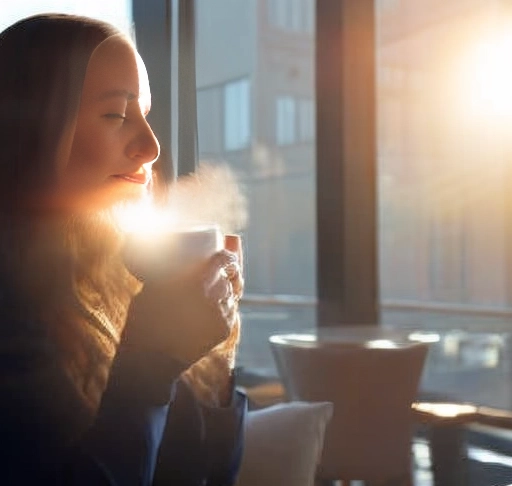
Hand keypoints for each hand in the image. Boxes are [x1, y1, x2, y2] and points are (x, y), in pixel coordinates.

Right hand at [123, 248, 241, 368]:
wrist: (152, 359)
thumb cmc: (146, 320)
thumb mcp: (152, 289)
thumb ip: (169, 275)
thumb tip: (177, 263)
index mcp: (197, 283)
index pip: (223, 261)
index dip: (229, 255)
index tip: (228, 255)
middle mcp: (213, 298)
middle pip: (229, 278)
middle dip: (225, 275)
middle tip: (217, 274)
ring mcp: (221, 315)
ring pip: (231, 295)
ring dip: (225, 291)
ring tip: (213, 292)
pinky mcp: (224, 330)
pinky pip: (230, 312)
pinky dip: (225, 307)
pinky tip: (214, 308)